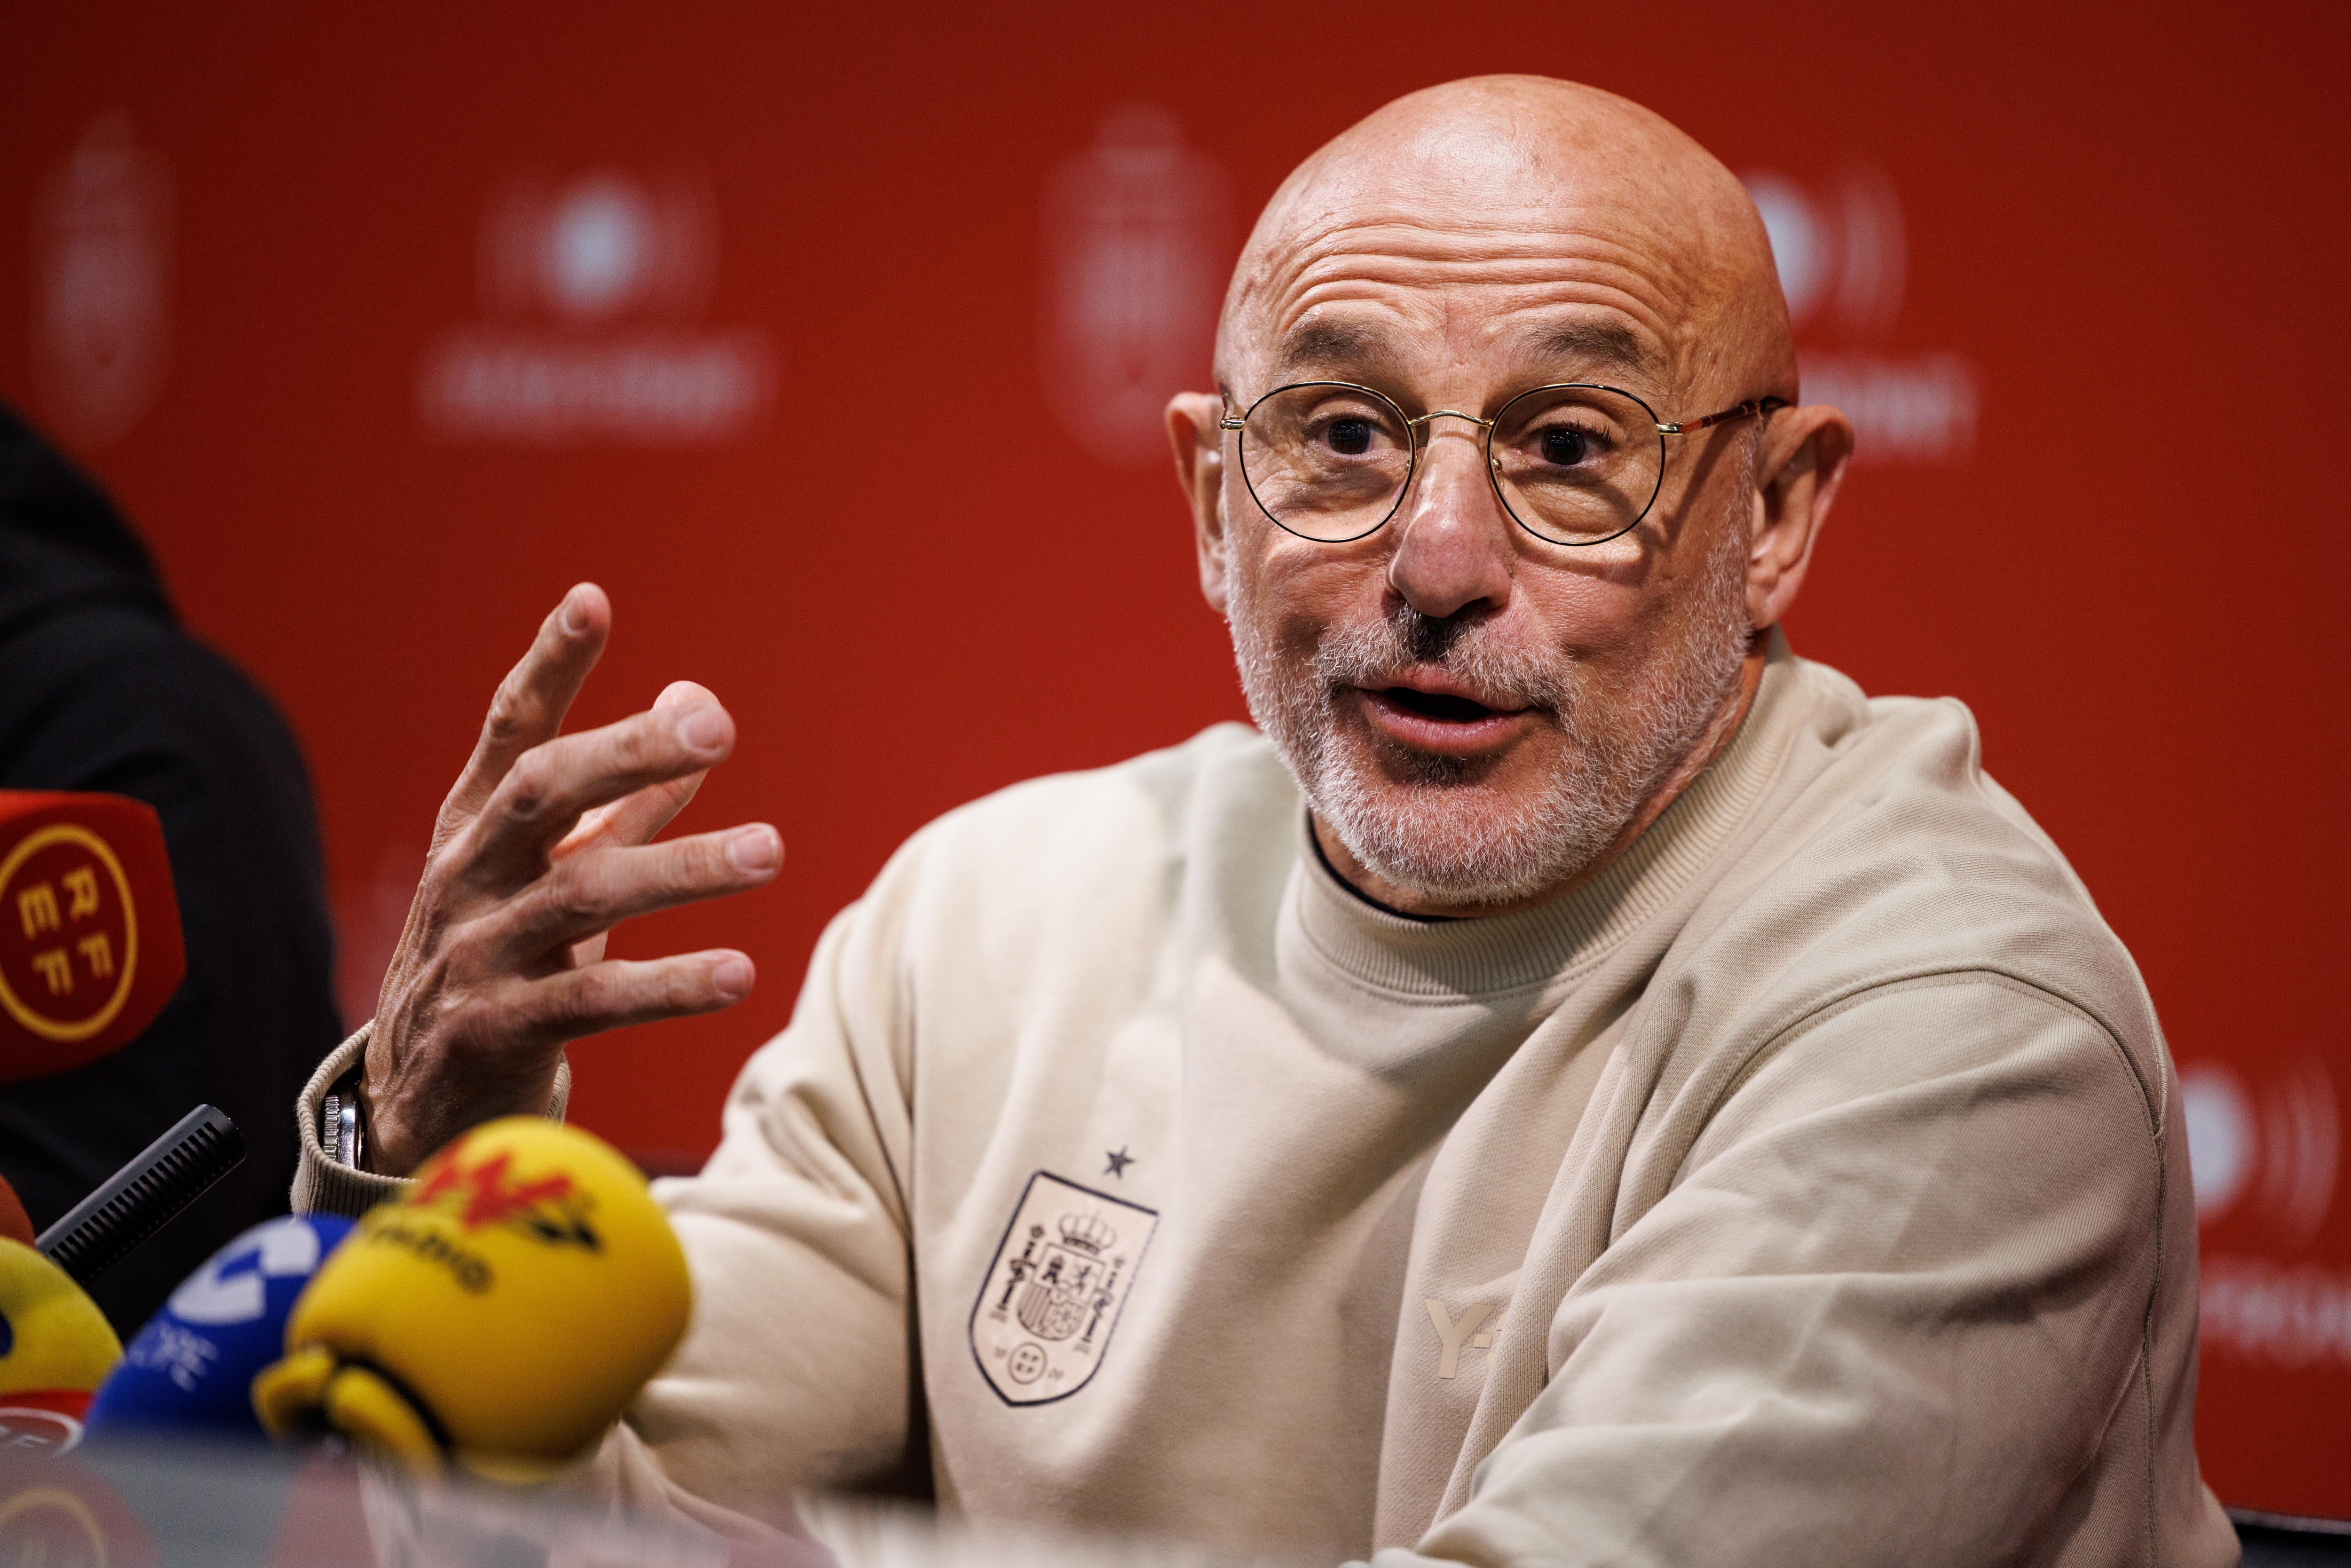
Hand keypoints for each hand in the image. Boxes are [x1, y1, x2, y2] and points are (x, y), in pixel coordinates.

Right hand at [361, 584, 781, 1174]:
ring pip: (581, 895)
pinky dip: (668, 984)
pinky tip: (739, 973)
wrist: (420, 1102)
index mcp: (475, 825)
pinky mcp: (492, 1032)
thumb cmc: (504, 960)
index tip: (590, 600)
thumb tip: (693, 704)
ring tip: (771, 851)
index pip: (509, 729)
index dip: (547, 666)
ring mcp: (472, 954)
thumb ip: (622, 800)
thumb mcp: (551, 873)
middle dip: (626, 751)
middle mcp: (465, 876)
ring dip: (684, 869)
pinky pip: (589, 1003)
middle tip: (719, 728)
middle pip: (539, 794)